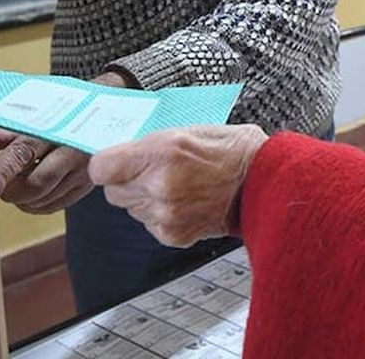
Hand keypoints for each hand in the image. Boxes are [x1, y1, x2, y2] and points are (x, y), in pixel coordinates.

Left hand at [0, 70, 135, 213]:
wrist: (110, 110)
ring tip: (21, 182)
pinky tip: (35, 191)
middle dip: (12, 190)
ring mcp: (83, 171)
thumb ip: (9, 131)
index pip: (22, 155)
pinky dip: (38, 204)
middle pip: (34, 186)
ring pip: (43, 200)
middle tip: (1, 183)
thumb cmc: (69, 111)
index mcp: (56, 129)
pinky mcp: (88, 185)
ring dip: (23, 199)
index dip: (1, 175)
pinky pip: (54, 206)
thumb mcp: (39, 115)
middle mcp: (73, 152)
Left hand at [89, 125, 268, 247]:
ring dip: (144, 198)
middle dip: (127, 181)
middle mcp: (159, 185)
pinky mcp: (172, 234)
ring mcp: (165, 213)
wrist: (264, 181)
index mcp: (161, 152)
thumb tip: (121, 153)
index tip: (117, 161)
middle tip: (153, 170)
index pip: (101, 167)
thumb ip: (150, 144)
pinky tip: (184, 201)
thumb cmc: (232, 150)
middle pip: (112, 191)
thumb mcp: (188, 130)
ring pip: (130, 208)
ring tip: (176, 185)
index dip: (108, 163)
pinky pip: (148, 223)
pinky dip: (159, 214)